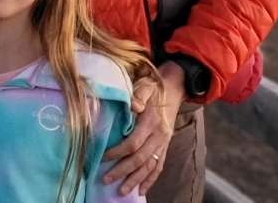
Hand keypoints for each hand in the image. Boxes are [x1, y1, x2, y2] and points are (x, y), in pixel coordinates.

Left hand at [102, 62, 185, 195]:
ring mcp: (164, 143)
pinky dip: (150, 180)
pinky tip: (141, 190)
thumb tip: (133, 105)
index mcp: (152, 121)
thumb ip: (139, 95)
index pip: (134, 142)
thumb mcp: (145, 86)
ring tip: (122, 191)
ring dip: (136, 180)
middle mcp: (159, 135)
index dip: (118, 152)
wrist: (174, 90)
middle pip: (140, 158)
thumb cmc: (153, 88)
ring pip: (150, 166)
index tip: (103, 158)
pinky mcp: (165, 147)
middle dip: (123, 171)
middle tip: (106, 180)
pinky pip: (159, 166)